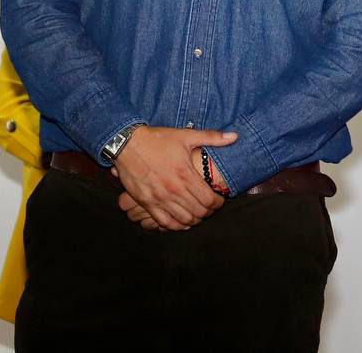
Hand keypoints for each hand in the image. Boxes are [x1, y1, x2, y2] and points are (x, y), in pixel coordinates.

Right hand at [111, 126, 236, 231]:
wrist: (127, 144)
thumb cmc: (158, 139)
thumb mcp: (187, 135)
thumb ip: (212, 137)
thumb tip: (235, 136)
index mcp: (185, 175)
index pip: (208, 200)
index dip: (218, 203)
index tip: (220, 200)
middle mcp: (173, 190)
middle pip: (198, 212)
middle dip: (208, 212)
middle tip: (210, 207)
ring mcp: (158, 198)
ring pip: (183, 220)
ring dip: (194, 220)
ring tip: (198, 214)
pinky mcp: (145, 202)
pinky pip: (163, 222)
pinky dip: (175, 225)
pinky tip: (181, 221)